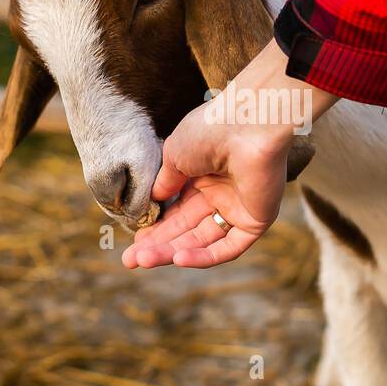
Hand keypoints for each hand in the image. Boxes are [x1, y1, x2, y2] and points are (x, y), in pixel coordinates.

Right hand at [122, 110, 291, 267]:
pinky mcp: (256, 221)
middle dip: (159, 245)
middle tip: (130, 260)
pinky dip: (204, 256)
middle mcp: (222, 193)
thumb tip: (154, 201)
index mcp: (204, 174)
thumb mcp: (175, 155)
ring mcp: (239, 208)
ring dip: (174, 252)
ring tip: (143, 260)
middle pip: (187, 228)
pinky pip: (229, 247)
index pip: (178, 210)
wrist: (246, 124)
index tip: (134, 240)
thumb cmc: (210, 130)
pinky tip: (178, 259)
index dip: (156, 227)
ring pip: (203, 240)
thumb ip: (165, 182)